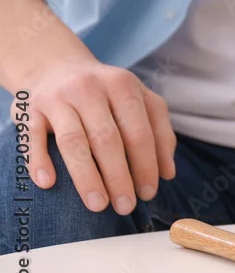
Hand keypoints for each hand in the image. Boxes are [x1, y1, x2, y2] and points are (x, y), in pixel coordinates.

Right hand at [10, 57, 176, 213]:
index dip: (146, 164)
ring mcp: (58, 98)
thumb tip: (168, 173)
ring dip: (87, 177)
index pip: (139, 130)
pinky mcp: (30, 110)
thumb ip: (158, 131)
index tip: (149, 192)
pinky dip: (40, 161)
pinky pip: (34, 138)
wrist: (56, 66)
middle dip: (120, 177)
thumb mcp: (137, 100)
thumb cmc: (105, 93)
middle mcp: (90, 88)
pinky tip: (49, 184)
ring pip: (74, 142)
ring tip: (98, 205)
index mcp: (123, 86)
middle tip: (126, 206)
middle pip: (108, 138)